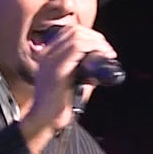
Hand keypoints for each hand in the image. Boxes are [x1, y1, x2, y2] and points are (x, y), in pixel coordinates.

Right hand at [21, 25, 114, 150]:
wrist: (44, 122)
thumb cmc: (58, 106)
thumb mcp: (73, 82)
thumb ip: (84, 70)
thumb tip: (101, 63)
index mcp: (47, 56)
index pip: (67, 32)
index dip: (88, 34)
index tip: (101, 45)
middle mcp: (46, 55)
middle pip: (73, 31)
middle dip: (95, 36)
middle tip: (107, 49)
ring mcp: (50, 61)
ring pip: (76, 36)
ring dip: (97, 42)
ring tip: (108, 53)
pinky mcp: (57, 71)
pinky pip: (76, 49)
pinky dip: (93, 48)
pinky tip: (103, 56)